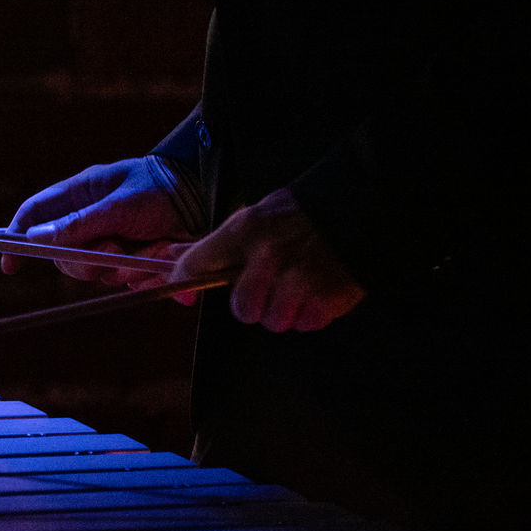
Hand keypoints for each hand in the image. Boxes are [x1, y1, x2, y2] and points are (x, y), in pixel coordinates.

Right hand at [2, 157, 194, 289]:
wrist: (209, 197)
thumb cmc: (161, 188)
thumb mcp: (118, 206)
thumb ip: (77, 225)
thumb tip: (35, 238)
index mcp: (80, 195)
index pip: (35, 216)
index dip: (17, 239)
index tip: (10, 264)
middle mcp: (90, 220)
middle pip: (64, 257)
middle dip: (87, 262)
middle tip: (114, 250)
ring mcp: (112, 242)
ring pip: (96, 273)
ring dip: (123, 266)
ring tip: (151, 247)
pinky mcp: (134, 261)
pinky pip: (125, 281)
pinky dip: (144, 273)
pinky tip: (162, 254)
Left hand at [169, 187, 365, 331]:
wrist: (358, 205)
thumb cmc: (300, 212)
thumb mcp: (255, 215)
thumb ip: (220, 243)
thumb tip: (172, 255)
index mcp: (246, 230)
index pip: (198, 264)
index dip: (184, 283)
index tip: (183, 294)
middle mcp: (268, 256)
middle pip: (242, 309)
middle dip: (254, 304)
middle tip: (269, 288)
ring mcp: (299, 279)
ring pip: (274, 322)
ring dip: (285, 311)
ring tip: (298, 287)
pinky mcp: (328, 298)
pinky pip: (305, 324)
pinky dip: (311, 314)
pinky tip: (318, 290)